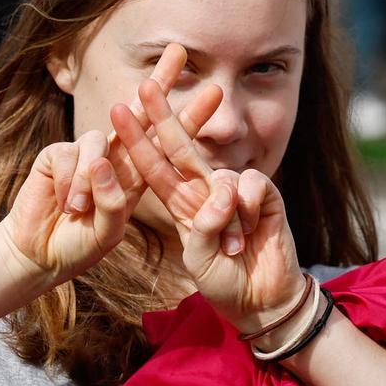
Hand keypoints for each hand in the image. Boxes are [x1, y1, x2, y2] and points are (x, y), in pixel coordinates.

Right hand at [0, 44, 222, 287]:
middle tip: (180, 50)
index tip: (215, 91)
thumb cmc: (78, 245)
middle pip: (139, 112)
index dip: (191, 117)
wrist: (39, 255)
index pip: (168, 143)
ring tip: (79, 208)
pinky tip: (64, 203)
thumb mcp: (108, 231)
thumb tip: (103, 160)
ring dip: (89, 179)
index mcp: (137, 176)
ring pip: (98, 142)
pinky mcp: (55, 153)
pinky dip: (69, 182)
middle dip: (161, 81)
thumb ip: (115, 202)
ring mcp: (85, 152)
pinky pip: (68, 156)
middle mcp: (114, 157)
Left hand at [110, 78, 304, 334]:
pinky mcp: (266, 196)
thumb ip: (202, 226)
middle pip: (182, 146)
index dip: (137, 138)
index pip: (154, 166)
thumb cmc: (224, 280)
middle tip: (146, 85)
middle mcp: (205, 191)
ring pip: (221, 174)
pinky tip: (253, 229)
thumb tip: (221, 194)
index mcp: (181, 204)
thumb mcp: (198, 258)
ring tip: (233, 243)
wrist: (262, 300)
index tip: (119, 110)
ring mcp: (235, 191)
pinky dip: (249, 207)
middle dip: (164, 115)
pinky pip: (252, 184)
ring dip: (223, 210)